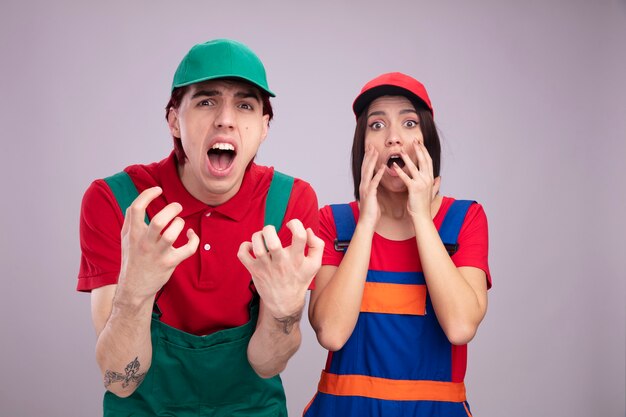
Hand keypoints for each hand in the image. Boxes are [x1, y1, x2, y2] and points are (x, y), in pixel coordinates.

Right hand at [117, 187, 198, 302]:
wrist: (134, 287)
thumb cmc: (132, 258)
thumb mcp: (126, 238)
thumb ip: (131, 220)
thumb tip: (139, 201)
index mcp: (132, 233)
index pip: (136, 208)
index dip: (148, 194)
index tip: (158, 189)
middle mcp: (144, 242)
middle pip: (159, 221)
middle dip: (172, 209)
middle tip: (177, 207)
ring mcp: (157, 254)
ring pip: (172, 235)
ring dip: (180, 224)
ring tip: (180, 223)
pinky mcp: (170, 263)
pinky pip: (188, 249)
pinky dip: (194, 240)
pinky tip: (191, 235)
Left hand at [237, 219, 323, 317]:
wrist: (285, 303)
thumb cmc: (299, 280)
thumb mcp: (314, 265)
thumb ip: (317, 245)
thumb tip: (308, 230)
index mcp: (297, 259)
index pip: (299, 236)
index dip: (296, 224)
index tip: (292, 225)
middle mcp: (281, 263)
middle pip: (273, 242)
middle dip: (270, 230)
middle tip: (271, 232)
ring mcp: (266, 268)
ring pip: (257, 247)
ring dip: (257, 236)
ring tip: (262, 237)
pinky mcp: (255, 271)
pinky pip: (243, 255)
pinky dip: (244, 247)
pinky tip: (252, 247)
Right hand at [358, 145, 385, 227]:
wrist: (367, 222)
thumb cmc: (371, 212)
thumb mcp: (373, 197)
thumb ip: (374, 188)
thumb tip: (377, 183)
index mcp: (365, 185)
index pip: (366, 169)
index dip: (368, 159)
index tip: (371, 149)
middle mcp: (363, 185)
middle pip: (365, 167)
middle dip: (368, 156)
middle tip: (371, 146)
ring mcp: (365, 189)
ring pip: (368, 172)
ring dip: (371, 161)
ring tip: (375, 152)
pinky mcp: (369, 194)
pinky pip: (374, 183)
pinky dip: (377, 175)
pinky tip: (382, 168)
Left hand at [393, 139, 440, 217]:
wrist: (422, 216)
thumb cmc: (424, 205)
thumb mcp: (432, 193)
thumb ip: (436, 184)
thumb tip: (439, 178)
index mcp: (430, 178)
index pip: (428, 161)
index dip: (424, 151)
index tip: (420, 143)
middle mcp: (427, 179)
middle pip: (423, 160)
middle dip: (419, 149)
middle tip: (414, 140)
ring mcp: (421, 183)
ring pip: (414, 167)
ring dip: (407, 158)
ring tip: (401, 151)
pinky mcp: (413, 188)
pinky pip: (405, 177)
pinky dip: (399, 171)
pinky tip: (393, 166)